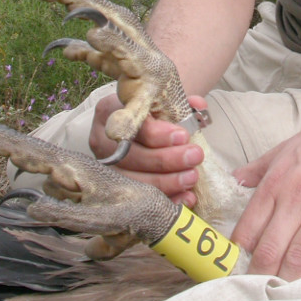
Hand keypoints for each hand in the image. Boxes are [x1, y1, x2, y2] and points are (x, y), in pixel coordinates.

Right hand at [89, 93, 207, 207]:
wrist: (141, 123)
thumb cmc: (151, 110)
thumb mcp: (162, 101)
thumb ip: (180, 103)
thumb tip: (198, 105)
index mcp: (110, 110)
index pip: (130, 124)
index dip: (156, 134)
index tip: (182, 136)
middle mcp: (102, 140)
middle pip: (129, 156)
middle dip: (165, 160)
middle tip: (194, 157)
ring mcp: (106, 167)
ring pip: (132, 181)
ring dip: (166, 182)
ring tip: (191, 177)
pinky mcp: (116, 188)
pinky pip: (140, 200)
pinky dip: (166, 200)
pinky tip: (185, 198)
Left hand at [231, 90, 300, 280]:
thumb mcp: (289, 146)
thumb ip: (260, 167)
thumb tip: (235, 182)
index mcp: (279, 179)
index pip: (249, 226)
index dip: (239, 255)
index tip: (234, 274)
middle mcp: (300, 193)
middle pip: (271, 247)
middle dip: (260, 277)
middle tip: (254, 299)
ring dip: (290, 282)